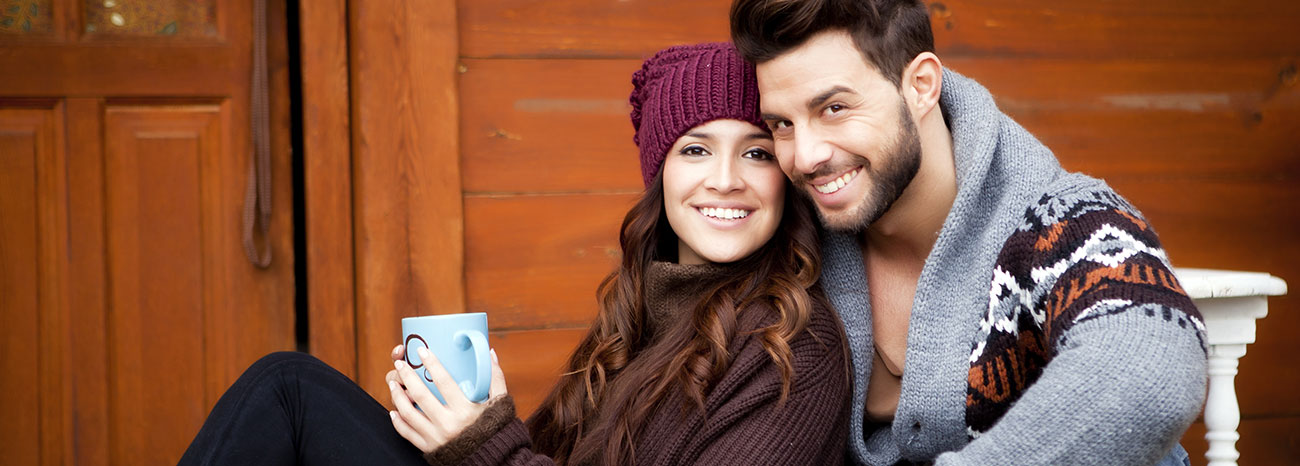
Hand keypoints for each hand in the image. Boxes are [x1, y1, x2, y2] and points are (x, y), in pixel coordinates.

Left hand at [386, 346, 507, 453]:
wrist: (490, 459)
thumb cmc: (495, 428)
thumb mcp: (499, 402)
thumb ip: (495, 377)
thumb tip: (489, 352)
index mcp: (465, 410)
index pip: (443, 381)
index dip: (431, 363)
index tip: (422, 351)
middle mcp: (448, 423)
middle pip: (420, 395)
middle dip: (407, 376)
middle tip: (401, 363)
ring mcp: (436, 437)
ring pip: (409, 413)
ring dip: (397, 396)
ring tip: (393, 383)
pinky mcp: (429, 448)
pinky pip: (407, 433)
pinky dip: (398, 422)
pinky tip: (393, 411)